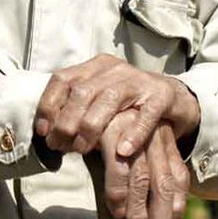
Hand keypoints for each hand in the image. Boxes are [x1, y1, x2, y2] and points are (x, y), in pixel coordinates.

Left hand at [34, 54, 199, 157]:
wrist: (174, 99)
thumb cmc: (127, 106)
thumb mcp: (98, 101)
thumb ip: (76, 110)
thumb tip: (47, 133)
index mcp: (94, 67)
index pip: (63, 79)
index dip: (48, 104)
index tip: (43, 131)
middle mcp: (114, 69)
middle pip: (83, 91)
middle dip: (66, 121)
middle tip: (59, 147)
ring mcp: (139, 80)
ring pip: (109, 99)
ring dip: (91, 128)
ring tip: (82, 150)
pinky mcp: (162, 96)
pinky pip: (146, 114)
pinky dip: (133, 132)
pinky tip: (121, 151)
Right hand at [97, 114, 189, 218]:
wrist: (84, 96)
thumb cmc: (103, 131)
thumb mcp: (127, 153)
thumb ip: (136, 177)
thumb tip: (143, 217)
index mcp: (163, 139)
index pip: (177, 177)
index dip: (175, 207)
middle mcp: (153, 134)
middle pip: (164, 181)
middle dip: (161, 216)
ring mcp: (134, 131)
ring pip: (143, 177)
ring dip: (139, 209)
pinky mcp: (111, 130)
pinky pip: (118, 167)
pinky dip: (118, 191)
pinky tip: (116, 209)